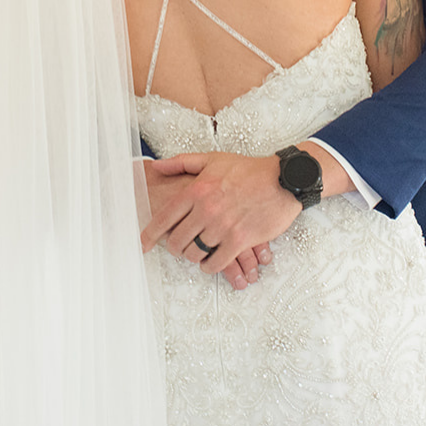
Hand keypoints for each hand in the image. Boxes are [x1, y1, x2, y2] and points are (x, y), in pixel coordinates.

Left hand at [141, 152, 299, 278]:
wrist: (283, 179)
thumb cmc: (248, 170)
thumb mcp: (213, 159)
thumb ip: (182, 163)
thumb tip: (157, 167)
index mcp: (196, 190)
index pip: (164, 217)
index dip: (149, 234)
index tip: (142, 244)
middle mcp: (206, 209)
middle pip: (177, 241)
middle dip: (174, 248)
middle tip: (179, 247)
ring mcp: (223, 226)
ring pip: (194, 254)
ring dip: (193, 257)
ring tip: (198, 252)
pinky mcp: (240, 240)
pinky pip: (215, 263)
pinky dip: (210, 266)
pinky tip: (212, 260)